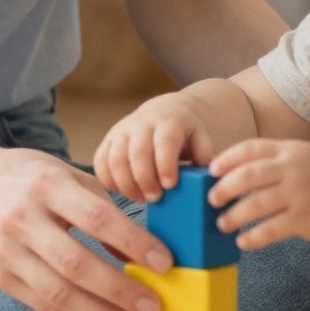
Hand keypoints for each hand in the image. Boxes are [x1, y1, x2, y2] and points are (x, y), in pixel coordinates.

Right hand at [0, 144, 172, 310]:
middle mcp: (24, 219)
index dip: (133, 242)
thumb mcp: (64, 174)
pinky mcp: (2, 279)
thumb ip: (101, 206)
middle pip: (76, 264)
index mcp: (47, 185)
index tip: (164, 262)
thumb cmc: (25, 177)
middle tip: (155, 307)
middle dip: (120, 290)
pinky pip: (45, 308)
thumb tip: (136, 251)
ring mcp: (9, 253)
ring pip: (59, 294)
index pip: (96, 218)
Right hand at [92, 91, 215, 205]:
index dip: (165, 164)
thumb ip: (205, 154)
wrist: (165, 112)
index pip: (164, 141)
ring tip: (141, 198)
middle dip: (145, 179)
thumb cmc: (186, 133)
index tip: (170, 185)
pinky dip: (109, 181)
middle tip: (156, 198)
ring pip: (115, 159)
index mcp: (168, 120)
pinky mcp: (108, 140)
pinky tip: (124, 192)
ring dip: (126, 184)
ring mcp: (121, 130)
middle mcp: (142, 122)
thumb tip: (209, 174)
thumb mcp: (201, 138)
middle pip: (136, 152)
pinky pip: (100, 162)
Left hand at [207, 139, 309, 249]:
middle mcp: (293, 169)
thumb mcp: (299, 156)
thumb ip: (271, 160)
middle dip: (225, 188)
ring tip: (222, 224)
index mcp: (289, 150)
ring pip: (257, 204)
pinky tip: (242, 242)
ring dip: (234, 216)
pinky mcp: (304, 219)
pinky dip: (253, 237)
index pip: (251, 148)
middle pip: (249, 175)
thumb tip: (229, 173)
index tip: (211, 170)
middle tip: (212, 199)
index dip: (227, 159)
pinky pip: (271, 230)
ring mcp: (299, 194)